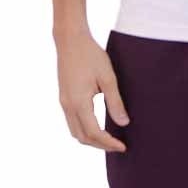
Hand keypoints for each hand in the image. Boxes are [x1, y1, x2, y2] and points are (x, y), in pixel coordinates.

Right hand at [55, 27, 129, 151]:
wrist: (70, 40)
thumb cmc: (90, 55)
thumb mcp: (108, 78)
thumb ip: (115, 102)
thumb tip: (123, 123)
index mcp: (79, 102)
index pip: (94, 133)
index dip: (108, 143)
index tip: (122, 146)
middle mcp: (68, 106)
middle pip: (82, 137)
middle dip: (100, 145)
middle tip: (118, 145)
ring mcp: (64, 102)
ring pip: (75, 131)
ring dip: (91, 139)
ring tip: (109, 138)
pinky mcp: (63, 98)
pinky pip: (72, 122)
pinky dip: (84, 129)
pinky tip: (97, 126)